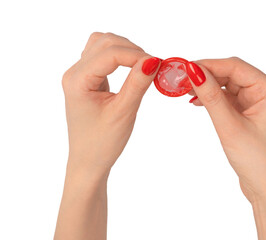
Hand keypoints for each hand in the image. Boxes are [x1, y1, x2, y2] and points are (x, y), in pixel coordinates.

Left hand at [62, 32, 160, 176]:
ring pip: (102, 45)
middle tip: (152, 65)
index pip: (110, 54)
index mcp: (78, 81)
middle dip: (131, 50)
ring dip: (124, 50)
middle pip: (105, 42)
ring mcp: (79, 76)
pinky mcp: (87, 79)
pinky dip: (119, 57)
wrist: (89, 161)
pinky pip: (102, 56)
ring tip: (142, 66)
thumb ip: (137, 84)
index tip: (158, 64)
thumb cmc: (102, 143)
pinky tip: (131, 68)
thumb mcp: (123, 112)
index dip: (136, 55)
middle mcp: (74, 74)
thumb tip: (153, 61)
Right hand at [185, 58, 265, 238]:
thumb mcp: (230, 126)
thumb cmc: (258, 161)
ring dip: (208, 88)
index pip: (235, 67)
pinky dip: (213, 99)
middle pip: (231, 74)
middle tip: (181, 80)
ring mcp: (258, 104)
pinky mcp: (250, 114)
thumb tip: (193, 71)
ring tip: (186, 92)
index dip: (209, 65)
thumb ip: (211, 96)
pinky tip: (198, 102)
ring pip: (228, 86)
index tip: (185, 68)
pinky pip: (229, 99)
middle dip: (206, 76)